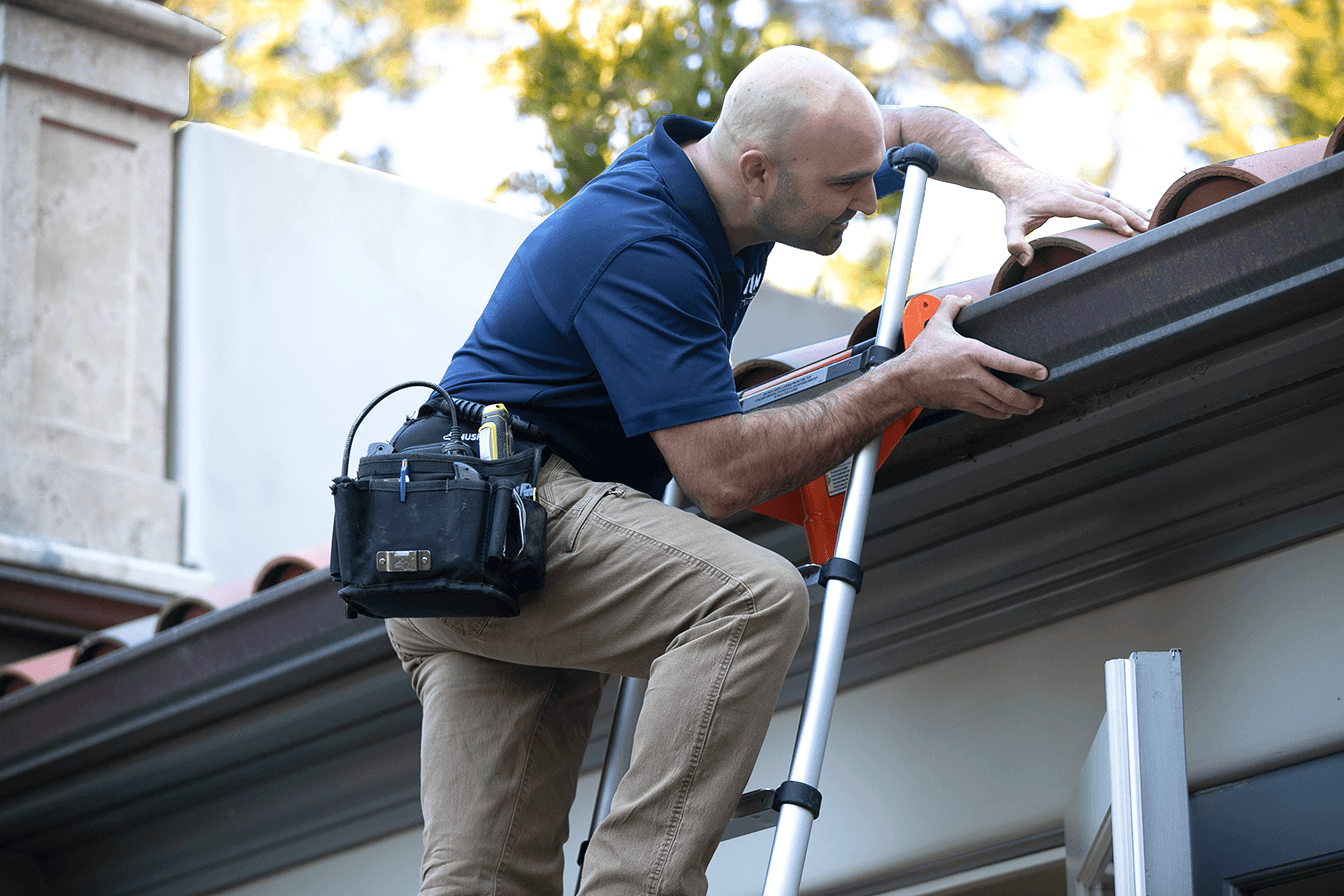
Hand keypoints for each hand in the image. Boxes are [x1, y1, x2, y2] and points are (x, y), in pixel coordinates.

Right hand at [896, 295, 1046, 418]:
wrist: (905, 381)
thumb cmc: (921, 354)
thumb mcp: (936, 325)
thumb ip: (952, 307)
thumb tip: (966, 298)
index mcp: (971, 353)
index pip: (1006, 362)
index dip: (1027, 368)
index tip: (1042, 372)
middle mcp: (973, 376)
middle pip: (1007, 392)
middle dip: (1028, 398)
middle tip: (1039, 397)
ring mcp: (968, 392)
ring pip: (1000, 405)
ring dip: (1018, 408)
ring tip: (1030, 406)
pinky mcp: (962, 403)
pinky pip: (987, 412)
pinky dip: (1000, 413)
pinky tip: (1007, 412)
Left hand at [998, 168, 1150, 265]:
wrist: (1017, 180)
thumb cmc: (1017, 206)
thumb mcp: (1010, 226)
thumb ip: (1014, 243)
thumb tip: (1025, 260)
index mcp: (1064, 200)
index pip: (1095, 209)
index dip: (1113, 220)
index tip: (1128, 232)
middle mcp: (1077, 190)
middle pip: (1110, 202)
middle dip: (1131, 215)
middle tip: (1149, 229)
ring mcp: (1082, 187)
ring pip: (1112, 197)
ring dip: (1131, 208)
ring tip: (1150, 221)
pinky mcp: (1083, 187)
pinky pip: (1107, 195)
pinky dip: (1122, 204)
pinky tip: (1135, 212)